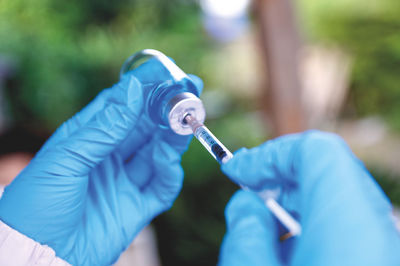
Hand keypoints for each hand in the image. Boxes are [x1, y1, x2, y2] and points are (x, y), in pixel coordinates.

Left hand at [0, 59, 202, 264]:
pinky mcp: (137, 207)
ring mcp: (124, 182)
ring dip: (173, 137)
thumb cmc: (37, 204)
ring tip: (187, 121)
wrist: (38, 256)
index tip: (164, 71)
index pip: (118, 105)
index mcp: (86, 138)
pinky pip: (162, 187)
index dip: (141, 87)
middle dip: (166, 109)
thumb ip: (105, 127)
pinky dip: (170, 173)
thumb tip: (133, 90)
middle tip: (190, 91)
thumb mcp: (66, 158)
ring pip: (157, 153)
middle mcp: (108, 157)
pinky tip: (169, 161)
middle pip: (143, 127)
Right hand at [219, 130, 399, 265]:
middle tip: (246, 196)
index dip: (270, 153)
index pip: (316, 151)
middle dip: (278, 180)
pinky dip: (311, 228)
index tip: (237, 169)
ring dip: (292, 206)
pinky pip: (345, 227)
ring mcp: (383, 244)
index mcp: (347, 221)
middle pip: (325, 173)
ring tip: (262, 232)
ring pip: (334, 201)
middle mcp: (376, 226)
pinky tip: (288, 254)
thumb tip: (245, 205)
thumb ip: (245, 231)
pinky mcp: (379, 258)